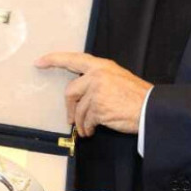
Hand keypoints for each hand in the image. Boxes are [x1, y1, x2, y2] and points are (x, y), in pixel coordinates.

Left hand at [35, 52, 150, 136]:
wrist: (151, 109)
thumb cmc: (137, 96)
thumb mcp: (117, 78)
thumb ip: (98, 80)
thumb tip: (82, 93)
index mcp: (102, 66)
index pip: (73, 59)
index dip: (54, 60)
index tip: (40, 62)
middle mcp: (97, 75)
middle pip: (70, 90)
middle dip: (69, 107)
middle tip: (71, 119)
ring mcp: (97, 91)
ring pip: (78, 109)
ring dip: (80, 122)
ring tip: (86, 129)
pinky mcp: (98, 107)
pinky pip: (85, 120)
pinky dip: (87, 128)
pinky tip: (91, 131)